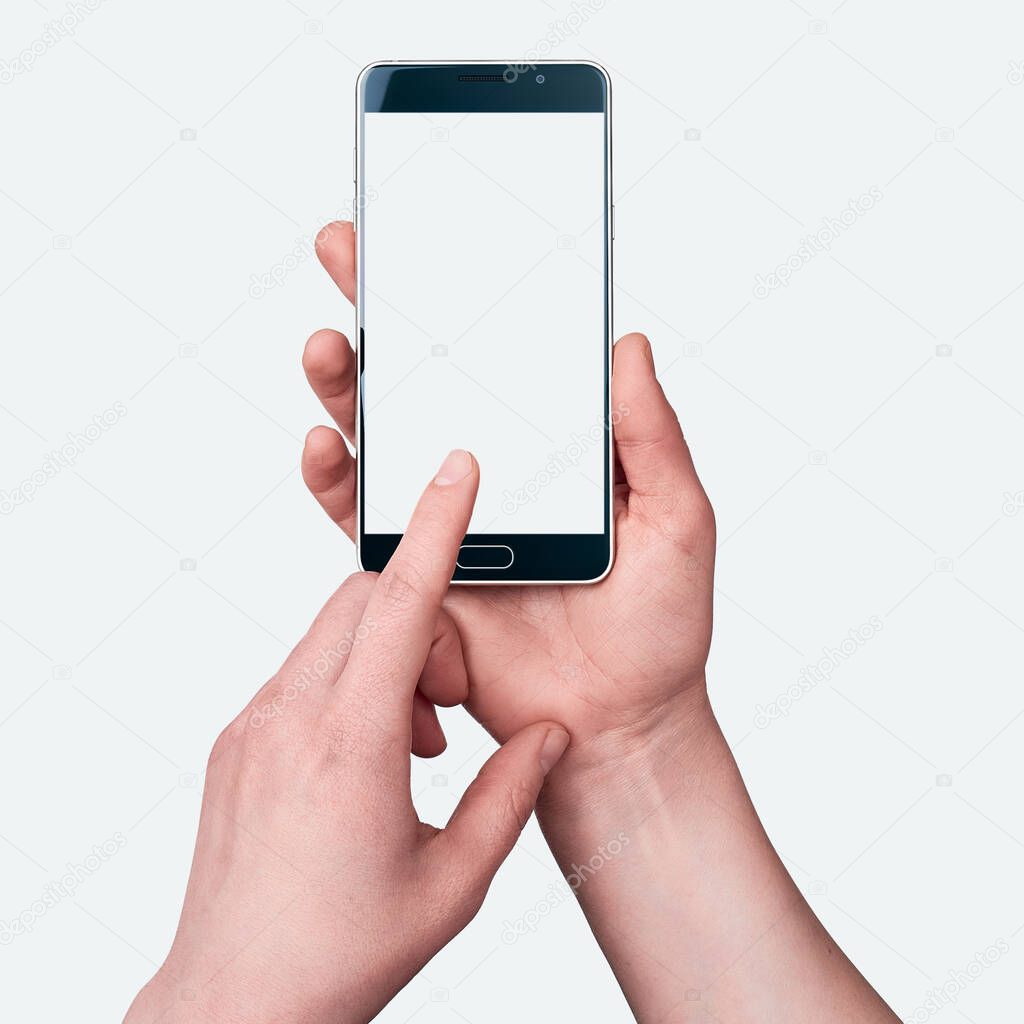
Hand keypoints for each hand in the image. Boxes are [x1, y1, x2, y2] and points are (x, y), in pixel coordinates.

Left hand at [125, 451, 569, 1023]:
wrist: (235, 1003)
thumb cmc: (343, 955)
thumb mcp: (455, 882)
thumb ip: (511, 794)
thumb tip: (548, 732)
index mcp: (350, 747)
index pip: (400, 604)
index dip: (435, 528)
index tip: (454, 470)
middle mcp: (290, 719)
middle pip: (363, 604)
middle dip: (424, 622)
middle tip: (451, 704)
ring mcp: (254, 726)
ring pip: (332, 637)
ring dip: (388, 661)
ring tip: (416, 743)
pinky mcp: (237, 740)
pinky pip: (303, 673)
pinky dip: (350, 685)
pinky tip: (373, 754)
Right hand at [302, 222, 715, 774]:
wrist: (621, 723)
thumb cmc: (659, 627)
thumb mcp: (678, 520)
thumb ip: (652, 439)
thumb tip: (627, 343)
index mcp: (553, 448)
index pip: (501, 358)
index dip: (464, 299)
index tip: (434, 237)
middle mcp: (491, 472)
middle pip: (424, 380)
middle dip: (379, 314)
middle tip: (348, 252)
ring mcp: (447, 519)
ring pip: (378, 437)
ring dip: (343, 387)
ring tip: (330, 347)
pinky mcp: (415, 572)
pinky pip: (362, 519)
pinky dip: (336, 479)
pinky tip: (326, 443)